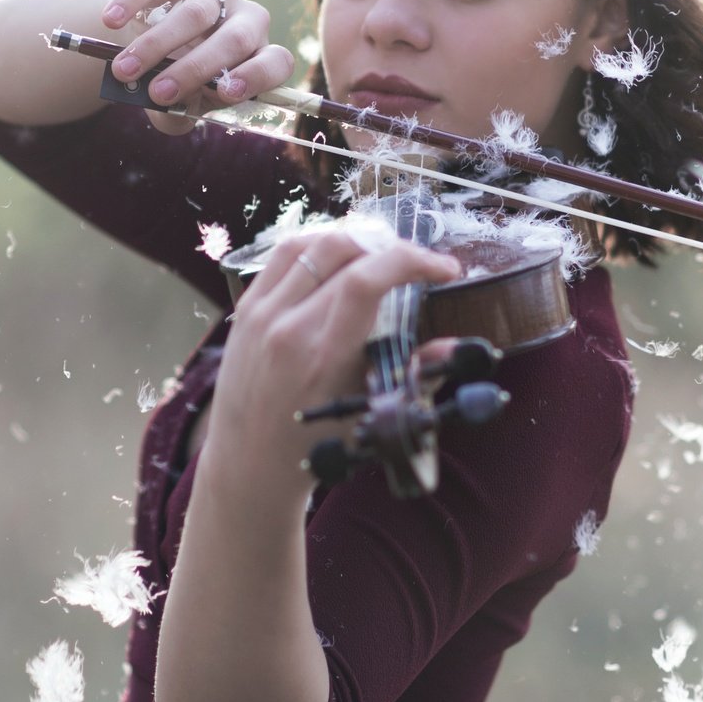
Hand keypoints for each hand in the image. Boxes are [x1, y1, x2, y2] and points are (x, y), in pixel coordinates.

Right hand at [100, 0, 295, 135]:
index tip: (226, 93)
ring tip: (124, 70)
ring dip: (157, 44)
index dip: (256, 77)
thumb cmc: (177, 80)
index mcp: (259, 54)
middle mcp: (246, 19)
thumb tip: (169, 104)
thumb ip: (179, 113)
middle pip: (233, 40)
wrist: (151, 44)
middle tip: (158, 92)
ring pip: (196, 13)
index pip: (276, 62)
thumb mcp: (183, 105)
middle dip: (193, 69)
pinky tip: (111, 20)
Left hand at [201, 229, 463, 496]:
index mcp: (323, 356)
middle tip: (419, 263)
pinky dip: (319, 245)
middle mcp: (287, 327)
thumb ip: (414, 374)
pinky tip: (342, 256)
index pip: (366, 281)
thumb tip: (456, 346)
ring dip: (356, 238)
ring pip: (312, 243)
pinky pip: (284, 255)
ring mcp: (261, 314)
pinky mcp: (246, 309)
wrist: (250, 463)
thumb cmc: (315, 444)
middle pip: (344, 252)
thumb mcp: (370, 414)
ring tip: (384, 252)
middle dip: (394, 247)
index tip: (445, 269)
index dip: (413, 261)